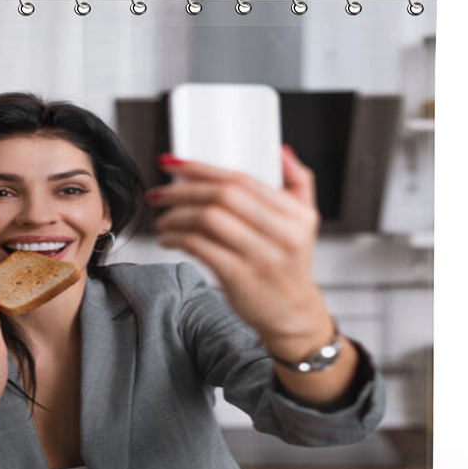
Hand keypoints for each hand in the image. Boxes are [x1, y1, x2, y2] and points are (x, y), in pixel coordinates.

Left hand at [150, 147, 333, 348]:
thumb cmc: (289, 269)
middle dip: (183, 189)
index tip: (174, 164)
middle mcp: (281, 233)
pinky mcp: (240, 278)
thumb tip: (283, 152)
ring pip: (208, 219)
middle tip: (161, 193)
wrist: (293, 316)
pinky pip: (200, 247)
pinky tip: (169, 239)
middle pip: (223, 195)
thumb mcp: (306, 222)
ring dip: (177, 215)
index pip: (242, 179)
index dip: (202, 168)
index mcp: (294, 215)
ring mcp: (260, 256)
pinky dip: (178, 239)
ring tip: (163, 219)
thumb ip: (299, 183)